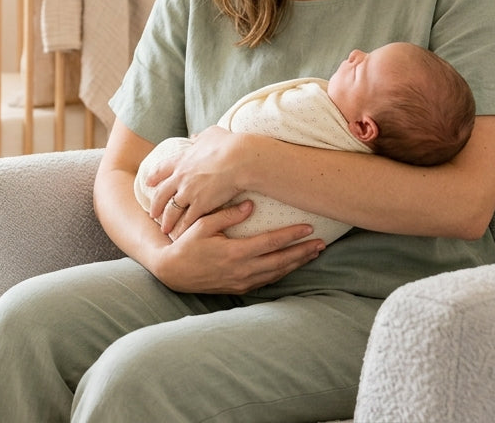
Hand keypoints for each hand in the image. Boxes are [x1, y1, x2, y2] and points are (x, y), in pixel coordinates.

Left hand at [147, 125, 247, 236]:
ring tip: (165, 229)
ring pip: (172, 210)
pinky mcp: (200, 205)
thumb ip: (200, 137)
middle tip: (153, 213)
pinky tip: (181, 235)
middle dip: (156, 205)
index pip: (162, 169)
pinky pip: (188, 220)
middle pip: (162, 194)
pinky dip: (183, 229)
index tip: (149, 183)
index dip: (155, 176)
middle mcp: (181, 177)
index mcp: (182, 159)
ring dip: (167, 221)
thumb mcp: (211, 134)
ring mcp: (188, 192)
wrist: (239, 159)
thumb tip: (194, 137)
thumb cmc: (228, 144)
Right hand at [148, 202, 324, 293]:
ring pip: (277, 273)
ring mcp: (242, 282)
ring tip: (313, 253)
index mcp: (235, 253)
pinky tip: (292, 265)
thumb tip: (251, 206)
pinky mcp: (240, 289)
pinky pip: (267, 280)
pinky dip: (283, 272)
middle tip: (322, 243)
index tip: (309, 228)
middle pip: (281, 260)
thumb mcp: (203, 225)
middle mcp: (242, 270)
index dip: (292, 235)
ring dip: (297, 263)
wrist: (173, 272)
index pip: (271, 242)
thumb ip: (227, 215)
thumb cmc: (186, 245)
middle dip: (303, 251)